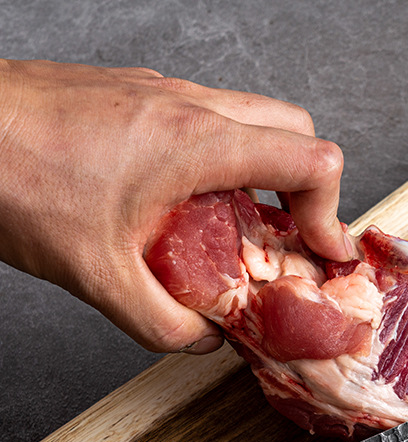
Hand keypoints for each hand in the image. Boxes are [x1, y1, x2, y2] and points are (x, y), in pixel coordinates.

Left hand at [0, 59, 351, 352]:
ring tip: (237, 225)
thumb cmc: (11, 175)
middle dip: (306, 186)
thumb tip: (200, 337)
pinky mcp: (137, 95)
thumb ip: (162, 321)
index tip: (318, 249)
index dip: (330, 211)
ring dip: (262, 173)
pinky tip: (183, 203)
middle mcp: (188, 106)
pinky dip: (219, 162)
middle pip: (294, 129)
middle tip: (287, 235)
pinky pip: (206, 120)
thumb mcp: (96, 275)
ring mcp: (161, 93)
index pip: (310, 158)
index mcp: (195, 143)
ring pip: (251, 119)